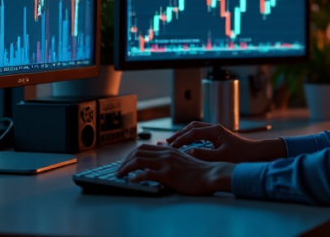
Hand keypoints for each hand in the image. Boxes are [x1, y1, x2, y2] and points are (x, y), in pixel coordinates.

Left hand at [115, 143, 234, 195]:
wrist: (211, 174)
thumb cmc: (199, 170)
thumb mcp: (183, 158)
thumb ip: (171, 154)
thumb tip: (160, 148)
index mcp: (168, 149)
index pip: (143, 147)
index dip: (131, 155)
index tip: (125, 163)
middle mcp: (166, 153)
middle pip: (137, 152)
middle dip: (124, 161)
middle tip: (119, 170)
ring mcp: (166, 163)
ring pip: (138, 160)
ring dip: (125, 168)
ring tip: (120, 175)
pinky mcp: (168, 175)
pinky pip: (146, 174)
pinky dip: (136, 177)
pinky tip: (131, 182)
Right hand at [167, 121, 286, 162]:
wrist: (256, 154)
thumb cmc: (241, 155)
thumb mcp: (221, 157)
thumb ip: (204, 155)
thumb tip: (188, 152)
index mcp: (215, 130)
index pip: (192, 132)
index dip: (180, 140)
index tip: (170, 147)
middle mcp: (214, 128)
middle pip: (192, 127)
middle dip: (179, 135)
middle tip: (166, 143)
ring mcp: (216, 131)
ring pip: (195, 129)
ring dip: (184, 135)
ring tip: (172, 143)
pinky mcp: (217, 137)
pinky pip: (200, 134)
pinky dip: (190, 138)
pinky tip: (185, 145)